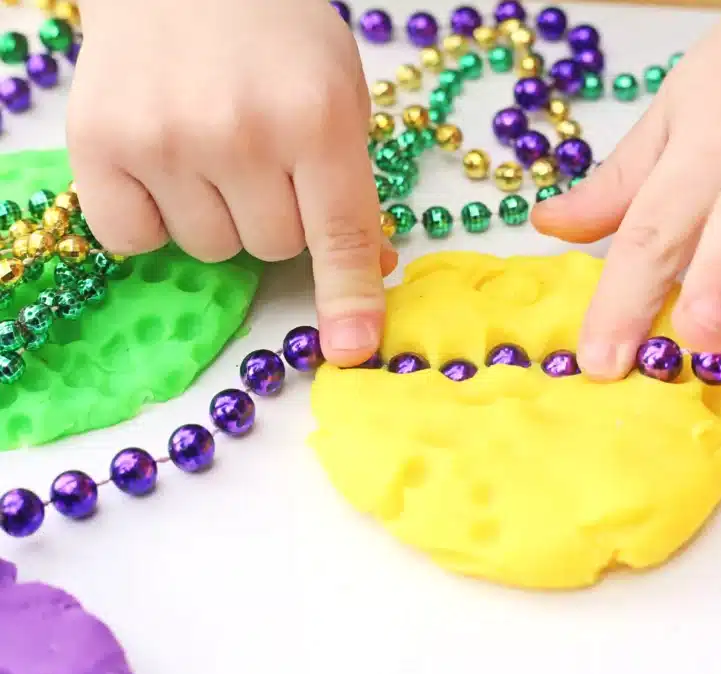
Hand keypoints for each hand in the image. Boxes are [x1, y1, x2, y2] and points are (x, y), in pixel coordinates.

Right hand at [67, 0, 396, 365]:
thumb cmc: (275, 31)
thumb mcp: (340, 92)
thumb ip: (353, 182)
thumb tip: (373, 267)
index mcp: (316, 119)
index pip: (340, 234)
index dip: (349, 297)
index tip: (352, 346)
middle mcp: (240, 134)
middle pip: (271, 250)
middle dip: (277, 218)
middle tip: (262, 157)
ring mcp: (164, 142)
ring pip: (209, 250)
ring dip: (217, 216)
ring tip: (210, 148)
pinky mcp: (98, 146)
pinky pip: (135, 239)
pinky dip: (152, 217)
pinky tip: (162, 162)